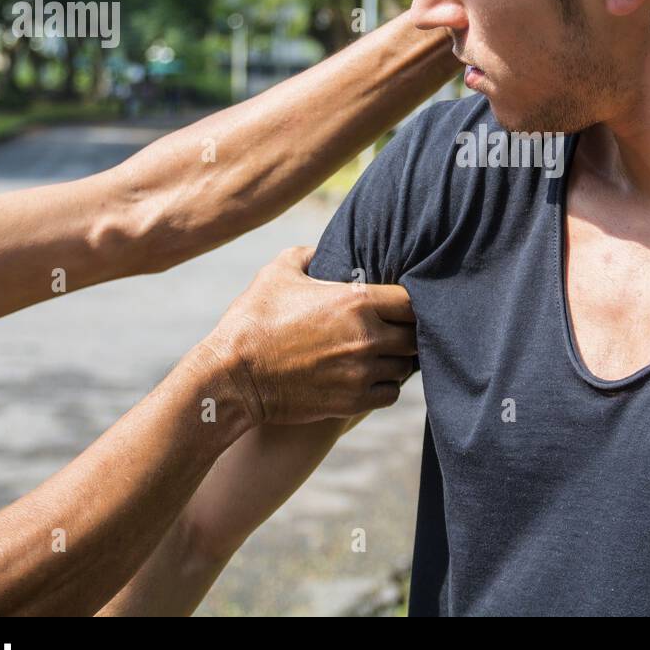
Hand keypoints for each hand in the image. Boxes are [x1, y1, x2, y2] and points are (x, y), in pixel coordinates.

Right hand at [196, 247, 415, 425]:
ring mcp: (361, 372)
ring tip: (384, 353)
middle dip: (409, 331)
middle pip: (416, 335)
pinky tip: (371, 376)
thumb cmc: (253, 321)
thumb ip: (306, 254)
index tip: (401, 304)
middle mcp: (366, 337)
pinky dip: (386, 385)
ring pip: (406, 366)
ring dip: (398, 359)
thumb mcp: (276, 274)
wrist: (232, 377)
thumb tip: (318, 248)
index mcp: (356, 301)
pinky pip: (391, 393)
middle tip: (397, 330)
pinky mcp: (352, 401)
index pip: (412, 301)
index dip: (412, 302)